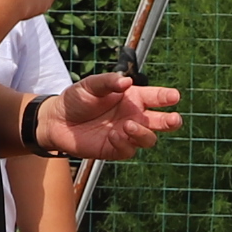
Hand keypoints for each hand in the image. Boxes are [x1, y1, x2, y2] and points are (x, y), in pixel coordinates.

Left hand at [42, 69, 179, 161]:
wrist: (57, 120)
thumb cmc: (77, 99)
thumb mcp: (91, 85)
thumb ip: (109, 82)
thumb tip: (126, 82)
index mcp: (133, 97)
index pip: (156, 97)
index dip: (167, 97)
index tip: (174, 96)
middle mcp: (134, 116)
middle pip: (161, 122)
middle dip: (171, 121)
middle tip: (174, 120)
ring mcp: (126, 134)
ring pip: (148, 139)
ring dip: (143, 133)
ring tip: (128, 126)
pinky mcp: (115, 149)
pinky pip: (129, 150)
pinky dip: (124, 144)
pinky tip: (113, 135)